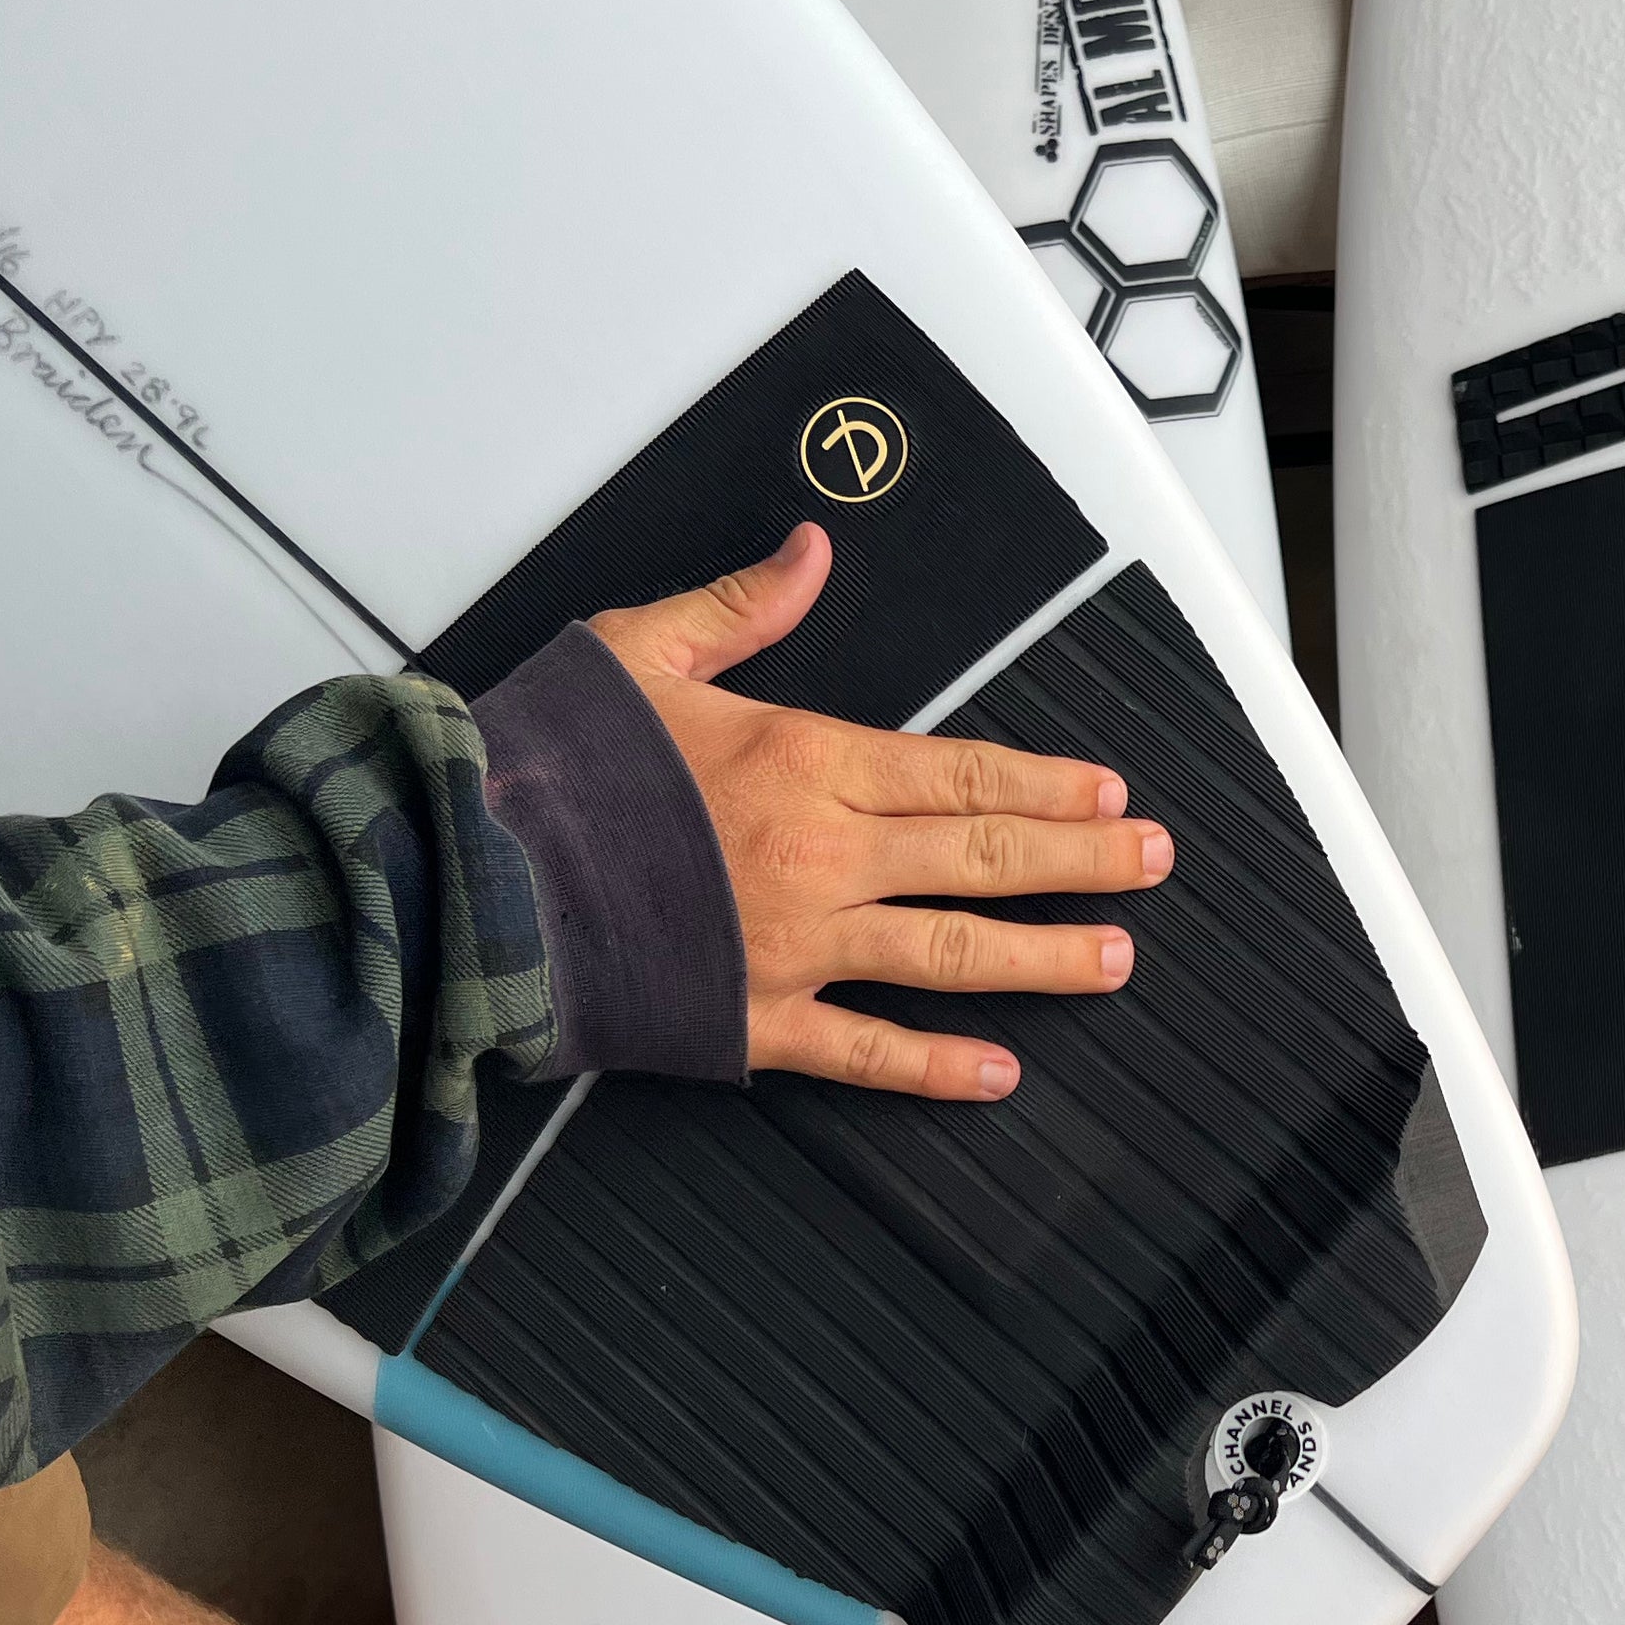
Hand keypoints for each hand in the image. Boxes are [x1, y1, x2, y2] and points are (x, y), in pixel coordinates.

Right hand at [590, 526, 1169, 1099]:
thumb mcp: (643, 651)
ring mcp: (796, 946)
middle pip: (983, 858)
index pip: (961, 773)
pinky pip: (866, 1053)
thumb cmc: (547, 764)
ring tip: (1115, 960)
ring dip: (1044, 958)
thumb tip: (810, 550)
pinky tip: (999, 1074)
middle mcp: (821, 855)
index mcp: (804, 760)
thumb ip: (741, 607)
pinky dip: (936, 1069)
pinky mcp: (754, 1022)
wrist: (471, 874)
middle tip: (1154, 867)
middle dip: (1082, 862)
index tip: (1110, 796)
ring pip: (952, 953)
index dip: (1048, 786)